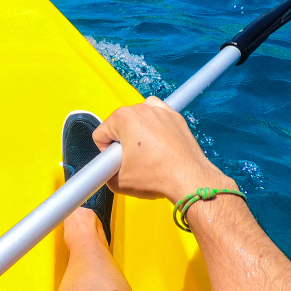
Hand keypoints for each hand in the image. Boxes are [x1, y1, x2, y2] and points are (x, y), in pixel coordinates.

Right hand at [92, 97, 234, 202]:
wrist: (189, 179)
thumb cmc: (158, 176)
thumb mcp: (118, 181)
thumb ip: (104, 173)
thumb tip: (107, 172)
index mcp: (123, 118)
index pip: (101, 134)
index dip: (106, 152)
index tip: (117, 161)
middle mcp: (141, 108)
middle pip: (119, 124)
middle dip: (123, 141)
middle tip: (133, 160)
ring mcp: (160, 111)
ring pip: (138, 119)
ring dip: (138, 132)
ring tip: (147, 152)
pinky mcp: (175, 117)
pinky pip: (158, 116)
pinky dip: (156, 126)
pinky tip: (158, 143)